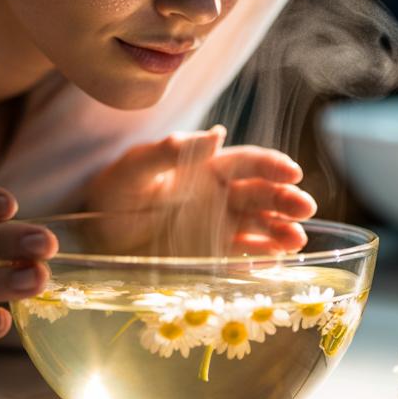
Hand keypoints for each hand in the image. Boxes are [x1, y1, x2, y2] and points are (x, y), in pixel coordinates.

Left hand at [83, 125, 316, 254]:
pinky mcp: (210, 256)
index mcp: (207, 168)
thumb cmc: (115, 189)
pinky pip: (240, 257)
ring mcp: (218, 227)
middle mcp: (220, 196)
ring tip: (296, 241)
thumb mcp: (136, 167)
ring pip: (259, 227)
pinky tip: (274, 263)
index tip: (293, 172)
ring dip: (280, 232)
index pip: (248, 163)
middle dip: (286, 200)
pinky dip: (259, 260)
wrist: (93, 230)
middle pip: (262, 196)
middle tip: (304, 209)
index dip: (273, 166)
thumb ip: (171, 152)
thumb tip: (216, 135)